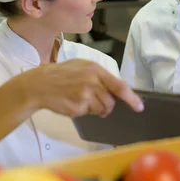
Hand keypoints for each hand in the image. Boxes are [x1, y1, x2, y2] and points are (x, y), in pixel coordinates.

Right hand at [20, 59, 143, 117]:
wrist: (40, 84)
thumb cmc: (61, 74)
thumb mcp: (81, 66)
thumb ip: (99, 76)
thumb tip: (117, 88)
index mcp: (95, 70)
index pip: (119, 86)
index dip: (131, 98)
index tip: (139, 107)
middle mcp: (93, 82)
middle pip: (110, 102)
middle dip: (105, 105)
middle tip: (91, 99)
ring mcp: (85, 95)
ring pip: (101, 110)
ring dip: (94, 109)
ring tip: (79, 98)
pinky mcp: (78, 108)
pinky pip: (89, 114)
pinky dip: (83, 111)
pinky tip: (72, 103)